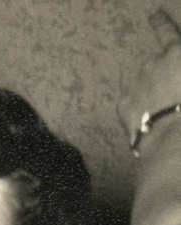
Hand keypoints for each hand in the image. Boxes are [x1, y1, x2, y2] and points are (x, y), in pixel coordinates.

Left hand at [118, 9, 180, 147]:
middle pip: (157, 66)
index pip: (167, 32)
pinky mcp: (123, 105)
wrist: (175, 135)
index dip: (160, 23)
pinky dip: (140, 110)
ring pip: (143, 85)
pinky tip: (150, 121)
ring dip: (152, 94)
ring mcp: (134, 83)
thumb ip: (179, 67)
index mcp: (176, 53)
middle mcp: (153, 63)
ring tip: (166, 112)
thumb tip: (176, 75)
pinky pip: (132, 104)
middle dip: (163, 77)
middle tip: (175, 94)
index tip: (153, 15)